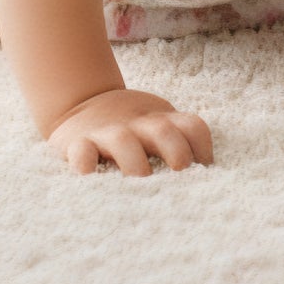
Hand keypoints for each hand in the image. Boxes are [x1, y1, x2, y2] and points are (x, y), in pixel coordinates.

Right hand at [47, 87, 213, 175]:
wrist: (82, 100)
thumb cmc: (131, 127)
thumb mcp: (156, 125)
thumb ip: (176, 143)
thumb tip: (206, 181)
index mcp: (162, 121)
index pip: (192, 127)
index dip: (203, 148)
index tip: (205, 172)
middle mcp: (138, 125)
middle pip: (164, 131)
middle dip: (176, 153)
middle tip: (179, 177)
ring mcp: (108, 133)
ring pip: (124, 141)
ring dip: (135, 163)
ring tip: (141, 183)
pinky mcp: (78, 143)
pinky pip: (82, 153)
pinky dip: (86, 166)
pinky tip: (91, 178)